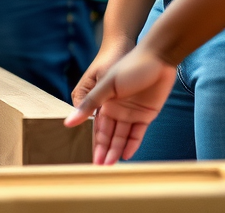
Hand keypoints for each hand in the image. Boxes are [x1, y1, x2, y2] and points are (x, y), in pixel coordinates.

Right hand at [64, 43, 176, 163]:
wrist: (155, 56)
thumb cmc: (126, 64)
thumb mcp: (106, 85)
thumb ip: (89, 104)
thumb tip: (68, 122)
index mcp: (103, 99)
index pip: (97, 126)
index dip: (94, 143)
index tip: (91, 160)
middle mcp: (115, 107)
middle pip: (109, 133)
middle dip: (104, 150)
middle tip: (99, 168)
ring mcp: (131, 111)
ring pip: (122, 135)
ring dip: (117, 150)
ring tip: (111, 166)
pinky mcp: (146, 113)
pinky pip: (138, 132)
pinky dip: (133, 143)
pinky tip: (127, 155)